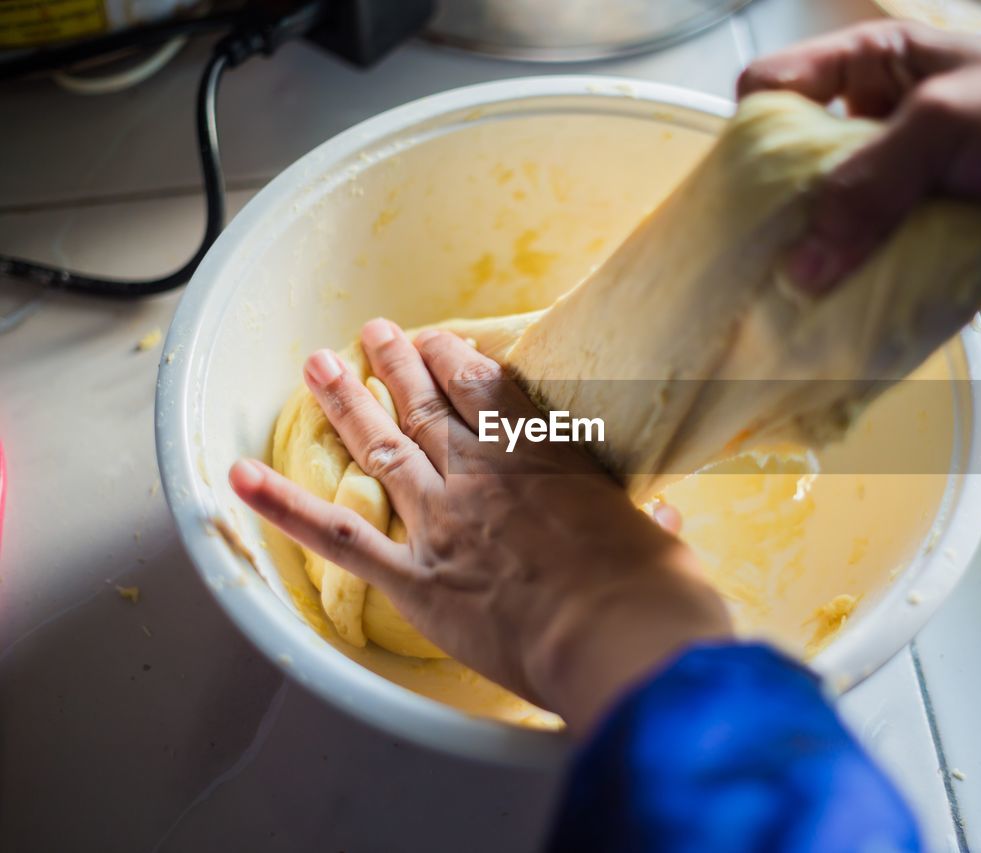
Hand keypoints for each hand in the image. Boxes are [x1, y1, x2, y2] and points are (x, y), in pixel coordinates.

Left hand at [230, 319, 730, 732]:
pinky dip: (288, 510)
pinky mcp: (416, 578)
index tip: (442, 340)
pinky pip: (343, 539)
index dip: (458, 359)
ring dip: (347, 403)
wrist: (618, 635)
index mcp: (544, 458)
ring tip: (318, 364)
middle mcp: (484, 474)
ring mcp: (443, 521)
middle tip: (373, 331)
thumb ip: (652, 527)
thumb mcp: (662, 546)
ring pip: (384, 449)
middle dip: (398, 364)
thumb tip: (668, 521)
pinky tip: (240, 479)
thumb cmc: (652, 591)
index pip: (490, 388)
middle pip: (429, 406)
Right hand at [738, 21, 980, 291]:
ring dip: (819, 255)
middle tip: (758, 263)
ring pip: (833, 217)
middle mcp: (875, 119)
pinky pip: (874, 254)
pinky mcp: (926, 228)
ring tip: (791, 301)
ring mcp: (902, 179)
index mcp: (871, 65)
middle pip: (795, 162)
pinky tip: (841, 309)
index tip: (743, 192)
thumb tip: (798, 273)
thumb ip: (866, 189)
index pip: (775, 86)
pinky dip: (860, 279)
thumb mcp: (943, 125)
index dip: (750, 132)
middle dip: (778, 211)